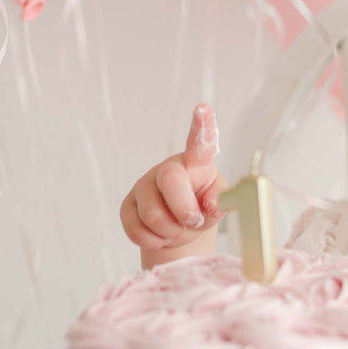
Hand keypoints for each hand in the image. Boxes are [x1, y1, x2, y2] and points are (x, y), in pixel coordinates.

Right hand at [119, 102, 226, 253]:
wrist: (180, 230)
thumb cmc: (202, 209)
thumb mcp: (217, 205)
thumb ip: (220, 202)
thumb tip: (212, 204)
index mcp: (195, 164)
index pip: (198, 143)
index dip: (202, 126)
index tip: (204, 107)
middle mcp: (167, 170)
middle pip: (170, 182)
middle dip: (185, 211)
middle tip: (193, 221)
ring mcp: (144, 186)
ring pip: (153, 216)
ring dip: (172, 232)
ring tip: (178, 229)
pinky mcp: (127, 206)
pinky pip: (137, 230)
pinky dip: (155, 241)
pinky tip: (162, 235)